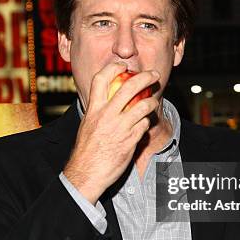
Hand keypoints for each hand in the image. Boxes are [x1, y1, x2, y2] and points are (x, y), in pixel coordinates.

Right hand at [63, 62, 159, 203]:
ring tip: (153, 101)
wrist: (86, 174)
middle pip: (129, 87)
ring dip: (151, 101)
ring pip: (143, 106)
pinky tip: (144, 125)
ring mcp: (120, 128)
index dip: (113, 68)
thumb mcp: (87, 125)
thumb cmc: (86, 152)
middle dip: (145, 77)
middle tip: (153, 74)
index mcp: (93, 110)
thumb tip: (107, 100)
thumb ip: (98, 111)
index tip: (122, 65)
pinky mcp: (130, 141)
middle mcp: (106, 116)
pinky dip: (146, 123)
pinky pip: (144, 125)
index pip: (101, 79)